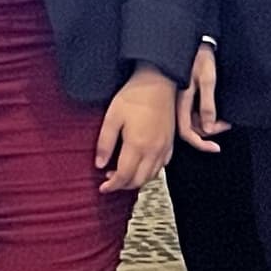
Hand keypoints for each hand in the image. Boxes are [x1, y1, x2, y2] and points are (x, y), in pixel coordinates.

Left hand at [95, 68, 177, 193]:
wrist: (158, 82)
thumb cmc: (133, 96)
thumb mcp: (112, 117)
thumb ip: (105, 143)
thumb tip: (99, 165)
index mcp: (137, 146)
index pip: (124, 176)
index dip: (112, 186)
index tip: (102, 188)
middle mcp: (153, 151)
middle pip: (138, 180)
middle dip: (123, 186)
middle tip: (109, 180)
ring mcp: (164, 148)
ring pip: (151, 176)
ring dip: (136, 180)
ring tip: (121, 173)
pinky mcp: (170, 143)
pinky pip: (161, 166)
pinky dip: (149, 172)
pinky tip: (140, 165)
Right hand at [182, 40, 223, 152]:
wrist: (194, 41)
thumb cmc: (200, 57)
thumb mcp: (208, 80)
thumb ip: (207, 105)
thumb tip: (208, 128)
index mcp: (180, 101)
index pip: (187, 133)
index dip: (201, 144)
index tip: (216, 147)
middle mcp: (178, 104)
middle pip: (192, 129)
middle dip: (210, 132)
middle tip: (226, 124)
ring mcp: (181, 101)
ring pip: (193, 122)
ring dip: (209, 123)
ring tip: (224, 118)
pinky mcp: (184, 96)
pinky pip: (193, 113)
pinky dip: (205, 115)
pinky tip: (215, 111)